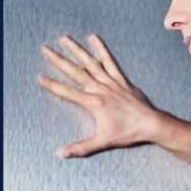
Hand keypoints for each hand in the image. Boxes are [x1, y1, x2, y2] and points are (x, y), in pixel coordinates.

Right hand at [38, 33, 157, 157]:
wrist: (150, 124)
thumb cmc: (127, 133)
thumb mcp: (103, 142)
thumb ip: (81, 147)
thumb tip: (61, 153)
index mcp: (94, 103)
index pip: (67, 92)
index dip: (52, 85)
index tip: (39, 77)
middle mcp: (100, 89)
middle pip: (75, 72)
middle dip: (58, 60)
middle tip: (44, 49)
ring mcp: (111, 82)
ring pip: (90, 62)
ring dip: (76, 50)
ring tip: (64, 38)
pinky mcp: (121, 79)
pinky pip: (110, 61)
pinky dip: (102, 49)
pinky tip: (93, 37)